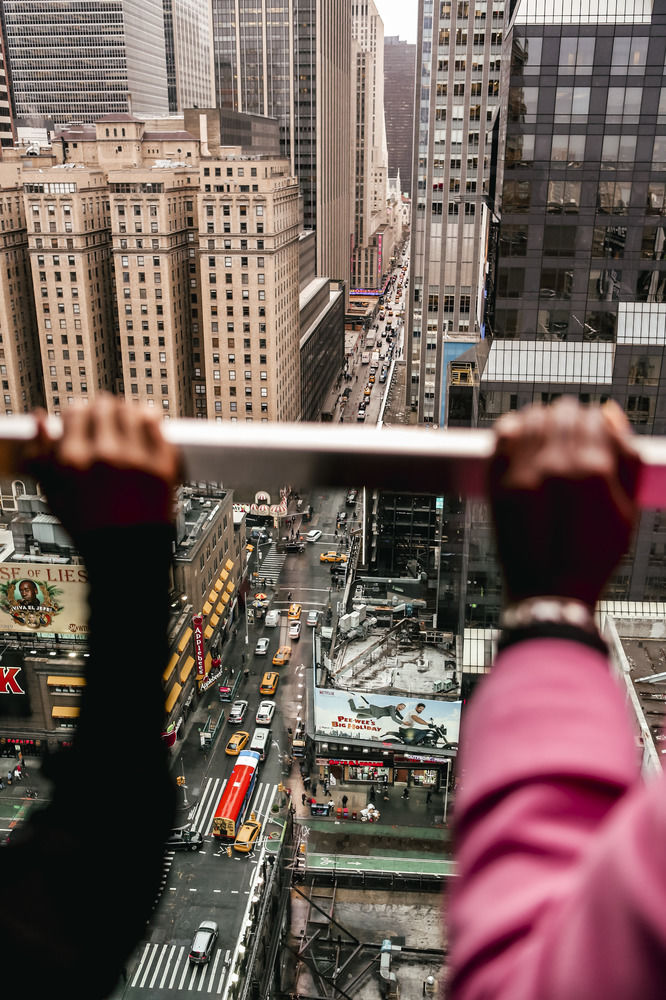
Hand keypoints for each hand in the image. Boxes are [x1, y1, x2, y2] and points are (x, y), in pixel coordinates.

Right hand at [22, 394, 180, 538]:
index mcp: (74, 460)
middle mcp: (105, 454)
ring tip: (124, 425)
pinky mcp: (162, 462)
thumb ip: (40, 454)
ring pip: (130, 409)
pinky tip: (143, 429)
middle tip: (105, 424)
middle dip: (101, 413)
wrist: (127, 553)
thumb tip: (39, 419)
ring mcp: (136, 457)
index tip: (83, 423)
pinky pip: (155, 422)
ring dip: (125, 413)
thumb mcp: (53, 494)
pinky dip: (148, 420)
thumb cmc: (89, 527)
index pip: (75, 412)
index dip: (78, 417)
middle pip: (103, 406)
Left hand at [490, 398, 638, 608]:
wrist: (550, 591)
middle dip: (570, 420)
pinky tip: (523, 441)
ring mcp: (523, 472)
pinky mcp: (497, 481)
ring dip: (543, 421)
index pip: (592, 416)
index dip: (595, 424)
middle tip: (570, 439)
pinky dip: (514, 429)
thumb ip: (626, 459)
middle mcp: (557, 465)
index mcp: (593, 470)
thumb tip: (609, 413)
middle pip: (562, 411)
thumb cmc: (594, 555)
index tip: (592, 437)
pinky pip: (503, 433)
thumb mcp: (628, 510)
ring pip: (532, 416)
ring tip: (547, 440)